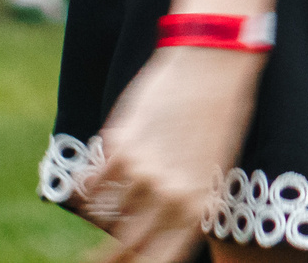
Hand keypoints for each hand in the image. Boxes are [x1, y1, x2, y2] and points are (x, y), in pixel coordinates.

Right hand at [83, 46, 261, 262]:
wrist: (214, 64)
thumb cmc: (221, 114)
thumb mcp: (217, 167)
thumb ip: (191, 202)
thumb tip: (162, 230)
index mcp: (200, 206)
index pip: (160, 259)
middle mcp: (170, 197)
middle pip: (126, 245)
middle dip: (107, 259)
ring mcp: (143, 173)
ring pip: (106, 213)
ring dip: (100, 215)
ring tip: (100, 212)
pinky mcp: (120, 147)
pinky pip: (91, 183)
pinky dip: (87, 187)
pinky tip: (87, 186)